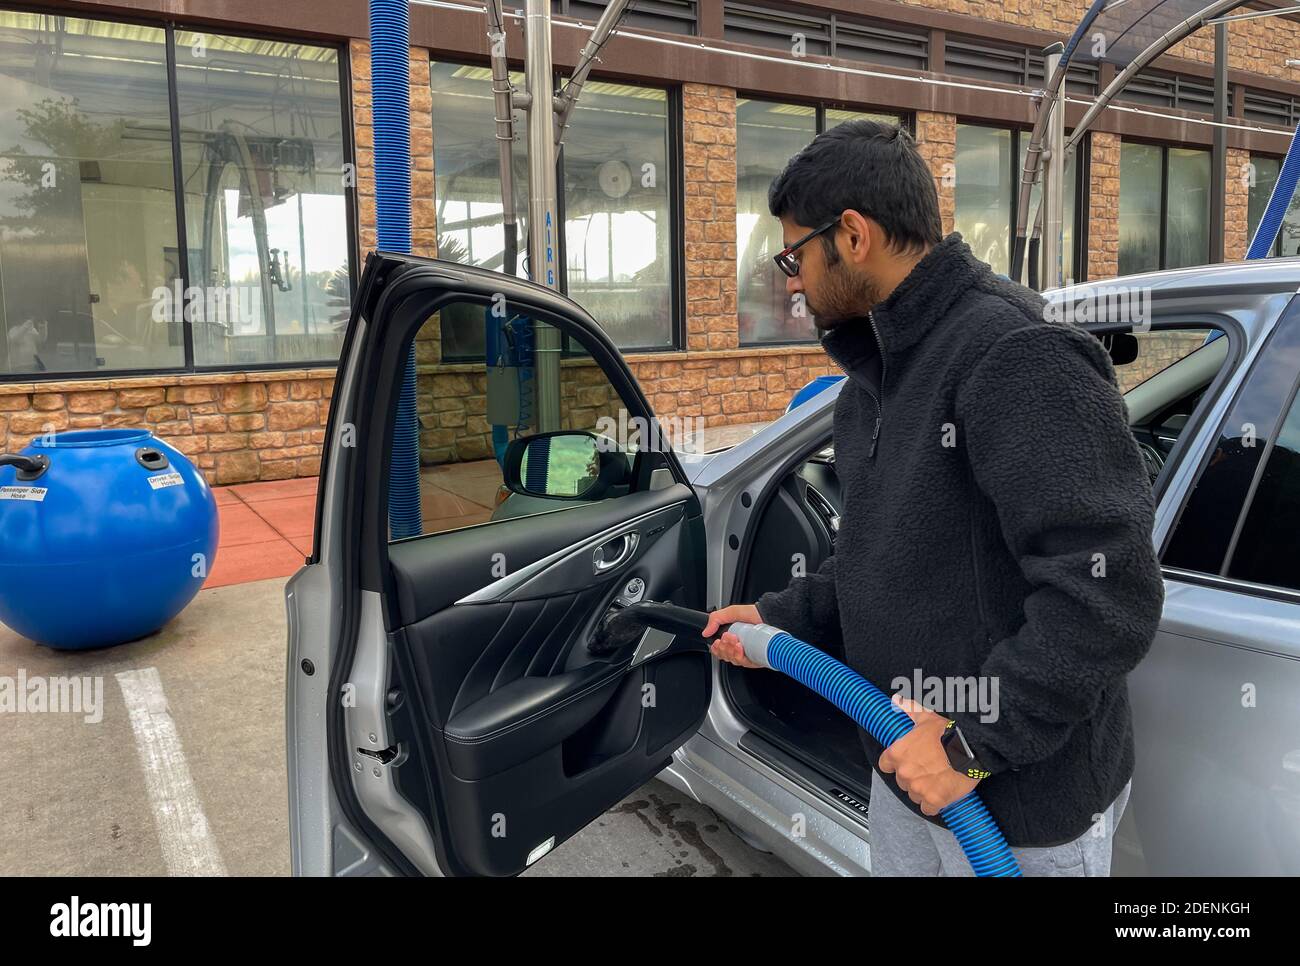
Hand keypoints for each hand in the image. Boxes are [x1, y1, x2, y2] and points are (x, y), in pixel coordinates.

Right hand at [702, 604, 763, 668]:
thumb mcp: (732, 612)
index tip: (717, 641)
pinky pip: (742, 663)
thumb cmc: (756, 614)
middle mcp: (740, 648)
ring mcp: (748, 654)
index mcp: (733, 638)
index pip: (719, 650)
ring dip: (730, 649)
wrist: (772, 616)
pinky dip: (738, 655)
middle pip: (724, 656)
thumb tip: (705, 632)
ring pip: (732, 660)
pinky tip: (740, 647)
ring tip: (735, 639)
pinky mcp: (756, 659)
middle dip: (723, 646)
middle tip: (728, 636)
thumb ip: (715, 619)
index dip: (716, 648)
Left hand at [877, 696, 979, 815]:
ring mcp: (918, 788)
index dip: (895, 765)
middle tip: (928, 770)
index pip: (886, 765)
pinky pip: (928, 809)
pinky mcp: (933, 800)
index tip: (905, 764)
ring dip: (924, 791)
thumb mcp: (926, 718)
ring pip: (915, 796)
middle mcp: (904, 772)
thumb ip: (909, 710)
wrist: (969, 748)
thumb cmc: (947, 732)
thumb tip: (897, 701)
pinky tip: (942, 795)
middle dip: (913, 778)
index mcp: (898, 753)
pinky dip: (934, 805)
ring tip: (938, 781)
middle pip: (902, 782)